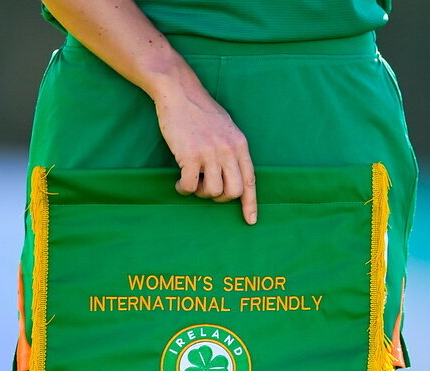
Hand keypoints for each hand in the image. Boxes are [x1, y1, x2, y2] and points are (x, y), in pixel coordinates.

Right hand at [152, 73, 257, 224]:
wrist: (178, 91)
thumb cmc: (200, 111)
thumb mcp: (226, 128)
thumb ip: (232, 150)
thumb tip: (233, 177)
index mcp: (240, 144)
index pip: (250, 180)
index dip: (250, 204)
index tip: (250, 221)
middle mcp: (228, 150)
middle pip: (232, 192)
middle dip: (219, 198)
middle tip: (206, 189)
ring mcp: (209, 153)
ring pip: (211, 192)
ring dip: (200, 192)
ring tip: (192, 181)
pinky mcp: (190, 155)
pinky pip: (189, 187)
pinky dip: (183, 189)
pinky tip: (179, 182)